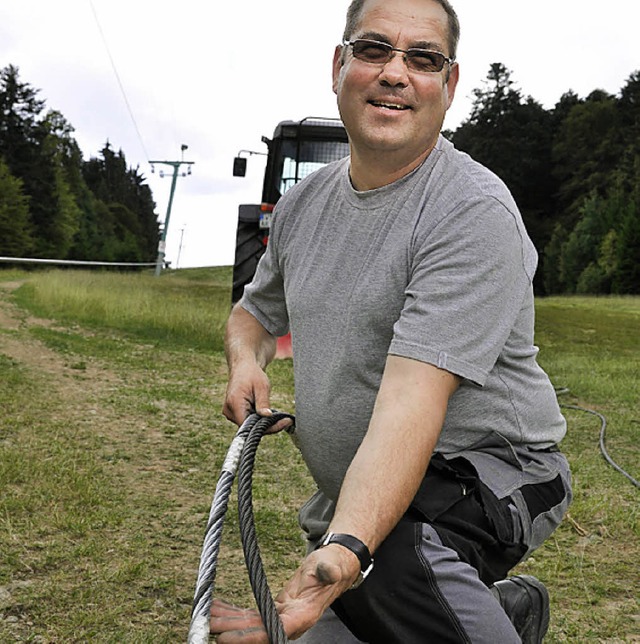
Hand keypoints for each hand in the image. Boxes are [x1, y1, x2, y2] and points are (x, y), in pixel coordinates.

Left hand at [210, 545, 360, 641]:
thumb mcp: (330, 565)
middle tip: (209, 625)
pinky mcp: (276, 610)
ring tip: (208, 615)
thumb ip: (328, 570)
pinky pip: (253, 615)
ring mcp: (282, 617)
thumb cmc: (332, 565)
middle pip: (258, 633)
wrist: (334, 566)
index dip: (249, 637)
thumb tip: (329, 571)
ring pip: (252, 625)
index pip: (273, 632)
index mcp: (303, 615)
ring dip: (230, 621)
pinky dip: (235, 612)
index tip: (226, 637)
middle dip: (233, 631)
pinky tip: (219, 607)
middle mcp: (291, 622)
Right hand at [222, 361, 292, 432]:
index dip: (267, 427)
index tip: (284, 423)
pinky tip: (269, 413)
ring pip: (250, 426)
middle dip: (268, 425)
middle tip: (286, 420)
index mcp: (235, 403)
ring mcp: (231, 413)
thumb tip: (267, 416)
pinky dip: (259, 418)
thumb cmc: (251, 374)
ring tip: (279, 415)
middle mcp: (229, 411)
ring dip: (263, 422)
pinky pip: (248, 421)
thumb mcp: (261, 386)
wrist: (243, 367)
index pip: (250, 426)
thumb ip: (263, 403)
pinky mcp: (235, 413)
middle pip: (250, 428)